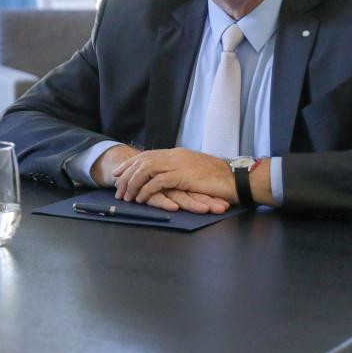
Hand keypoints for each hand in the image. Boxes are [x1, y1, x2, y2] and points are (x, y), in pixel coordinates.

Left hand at [111, 148, 234, 210]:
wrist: (235, 177)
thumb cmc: (218, 177)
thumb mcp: (195, 170)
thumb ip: (181, 170)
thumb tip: (169, 176)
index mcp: (176, 154)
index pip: (148, 156)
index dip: (132, 164)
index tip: (119, 172)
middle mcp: (174, 156)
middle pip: (143, 161)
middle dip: (127, 174)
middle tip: (116, 186)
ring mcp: (178, 164)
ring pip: (146, 170)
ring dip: (133, 183)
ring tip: (125, 195)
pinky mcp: (182, 176)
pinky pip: (158, 182)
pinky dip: (146, 190)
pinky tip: (140, 198)